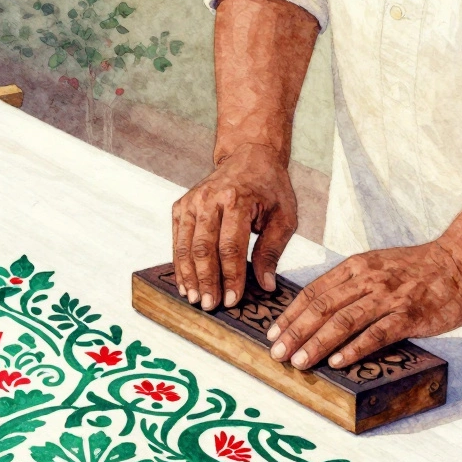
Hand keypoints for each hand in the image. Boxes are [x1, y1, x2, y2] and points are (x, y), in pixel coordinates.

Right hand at [171, 144, 297, 310]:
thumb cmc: (270, 188)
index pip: (231, 247)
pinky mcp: (181, 206)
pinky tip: (185, 283)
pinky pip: (177, 240)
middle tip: (210, 305)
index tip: (233, 300)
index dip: (231, 277)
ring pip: (185, 246)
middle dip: (206, 281)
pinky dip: (179, 263)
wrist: (249, 156)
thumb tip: (265, 284)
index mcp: (237, 199)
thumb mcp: (284, 216)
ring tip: (194, 299)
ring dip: (189, 276)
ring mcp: (192, 202)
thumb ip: (273, 251)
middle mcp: (210, 199)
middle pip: (203, 248)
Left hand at [265, 242, 461, 368]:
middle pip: (322, 308)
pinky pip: (377, 334)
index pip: (314, 292)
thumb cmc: (418, 270)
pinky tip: (338, 362)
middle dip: (294, 333)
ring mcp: (388, 297)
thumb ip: (351, 284)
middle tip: (276, 354)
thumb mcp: (377, 266)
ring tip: (299, 362)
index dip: (290, 315)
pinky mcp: (409, 315)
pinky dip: (355, 348)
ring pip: (343, 321)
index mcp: (356, 267)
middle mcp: (368, 280)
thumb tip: (320, 310)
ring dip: (316, 343)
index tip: (273, 333)